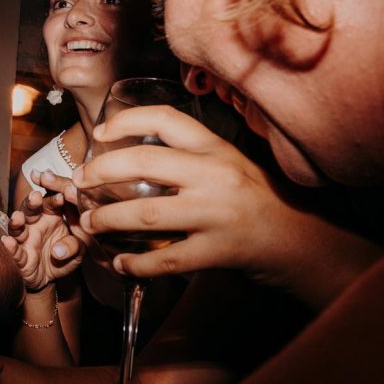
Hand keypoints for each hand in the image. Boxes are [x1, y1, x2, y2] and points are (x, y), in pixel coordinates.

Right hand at [2, 172, 85, 290]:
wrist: (52, 277)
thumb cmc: (66, 254)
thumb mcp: (78, 250)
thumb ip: (75, 244)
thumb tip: (60, 249)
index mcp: (53, 215)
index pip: (52, 199)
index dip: (53, 192)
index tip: (58, 190)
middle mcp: (36, 223)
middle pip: (32, 209)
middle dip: (32, 202)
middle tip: (36, 197)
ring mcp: (26, 240)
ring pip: (18, 228)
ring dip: (17, 221)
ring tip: (18, 217)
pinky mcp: (20, 257)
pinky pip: (15, 251)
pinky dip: (11, 247)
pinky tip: (7, 241)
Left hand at [72, 106, 382, 306]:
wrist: (304, 242)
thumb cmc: (263, 202)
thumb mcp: (234, 165)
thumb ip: (195, 158)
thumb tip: (138, 158)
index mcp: (217, 148)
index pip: (166, 118)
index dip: (127, 120)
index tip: (100, 135)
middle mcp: (215, 174)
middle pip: (144, 163)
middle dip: (101, 172)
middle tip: (80, 183)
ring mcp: (216, 213)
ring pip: (145, 212)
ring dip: (108, 219)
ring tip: (90, 224)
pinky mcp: (218, 251)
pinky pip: (166, 259)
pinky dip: (137, 264)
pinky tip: (122, 264)